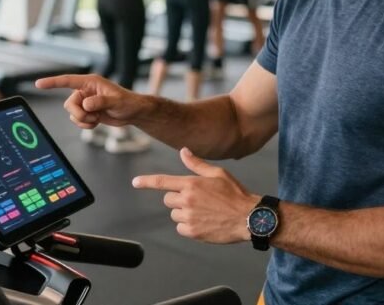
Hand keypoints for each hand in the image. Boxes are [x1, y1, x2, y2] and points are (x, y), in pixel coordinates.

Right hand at [35, 74, 147, 128]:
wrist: (133, 113)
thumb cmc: (128, 102)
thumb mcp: (116, 102)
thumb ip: (100, 102)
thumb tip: (86, 104)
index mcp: (90, 82)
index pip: (67, 81)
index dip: (52, 82)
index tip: (38, 84)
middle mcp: (85, 91)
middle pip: (69, 104)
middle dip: (78, 114)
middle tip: (92, 117)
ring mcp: (86, 102)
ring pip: (72, 113)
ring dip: (84, 120)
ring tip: (98, 118)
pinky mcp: (88, 111)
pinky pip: (78, 120)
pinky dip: (86, 124)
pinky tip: (97, 122)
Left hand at [133, 148, 257, 243]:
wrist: (248, 218)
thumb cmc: (235, 194)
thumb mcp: (218, 174)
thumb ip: (196, 164)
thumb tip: (183, 151)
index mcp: (191, 183)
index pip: (162, 182)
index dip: (146, 182)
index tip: (135, 182)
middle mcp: (187, 200)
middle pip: (168, 199)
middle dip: (178, 199)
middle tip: (197, 200)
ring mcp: (189, 217)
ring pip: (174, 214)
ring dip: (183, 213)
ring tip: (203, 212)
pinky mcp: (192, 232)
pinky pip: (180, 228)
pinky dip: (189, 226)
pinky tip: (203, 222)